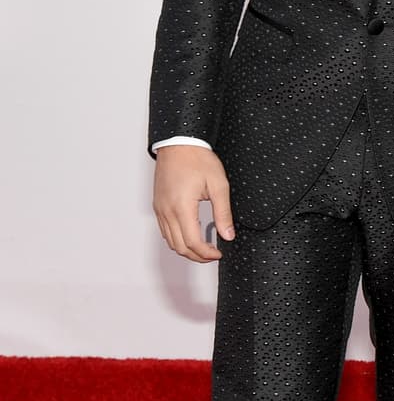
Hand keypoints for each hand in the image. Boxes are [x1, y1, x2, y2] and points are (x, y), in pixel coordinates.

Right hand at [153, 146, 234, 262]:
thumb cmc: (197, 159)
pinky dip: (177, 239)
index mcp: (182, 207)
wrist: (179, 143)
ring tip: (204, 248)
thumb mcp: (218, 185)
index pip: (192, 242)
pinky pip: (165, 230)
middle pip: (179, 247)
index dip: (206, 254)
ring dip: (186, 249)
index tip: (218, 254)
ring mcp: (160, 209)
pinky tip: (190, 235)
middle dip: (197, 256)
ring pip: (170, 241)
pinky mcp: (158, 206)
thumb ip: (223, 213)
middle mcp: (167, 211)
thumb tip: (228, 235)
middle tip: (213, 254)